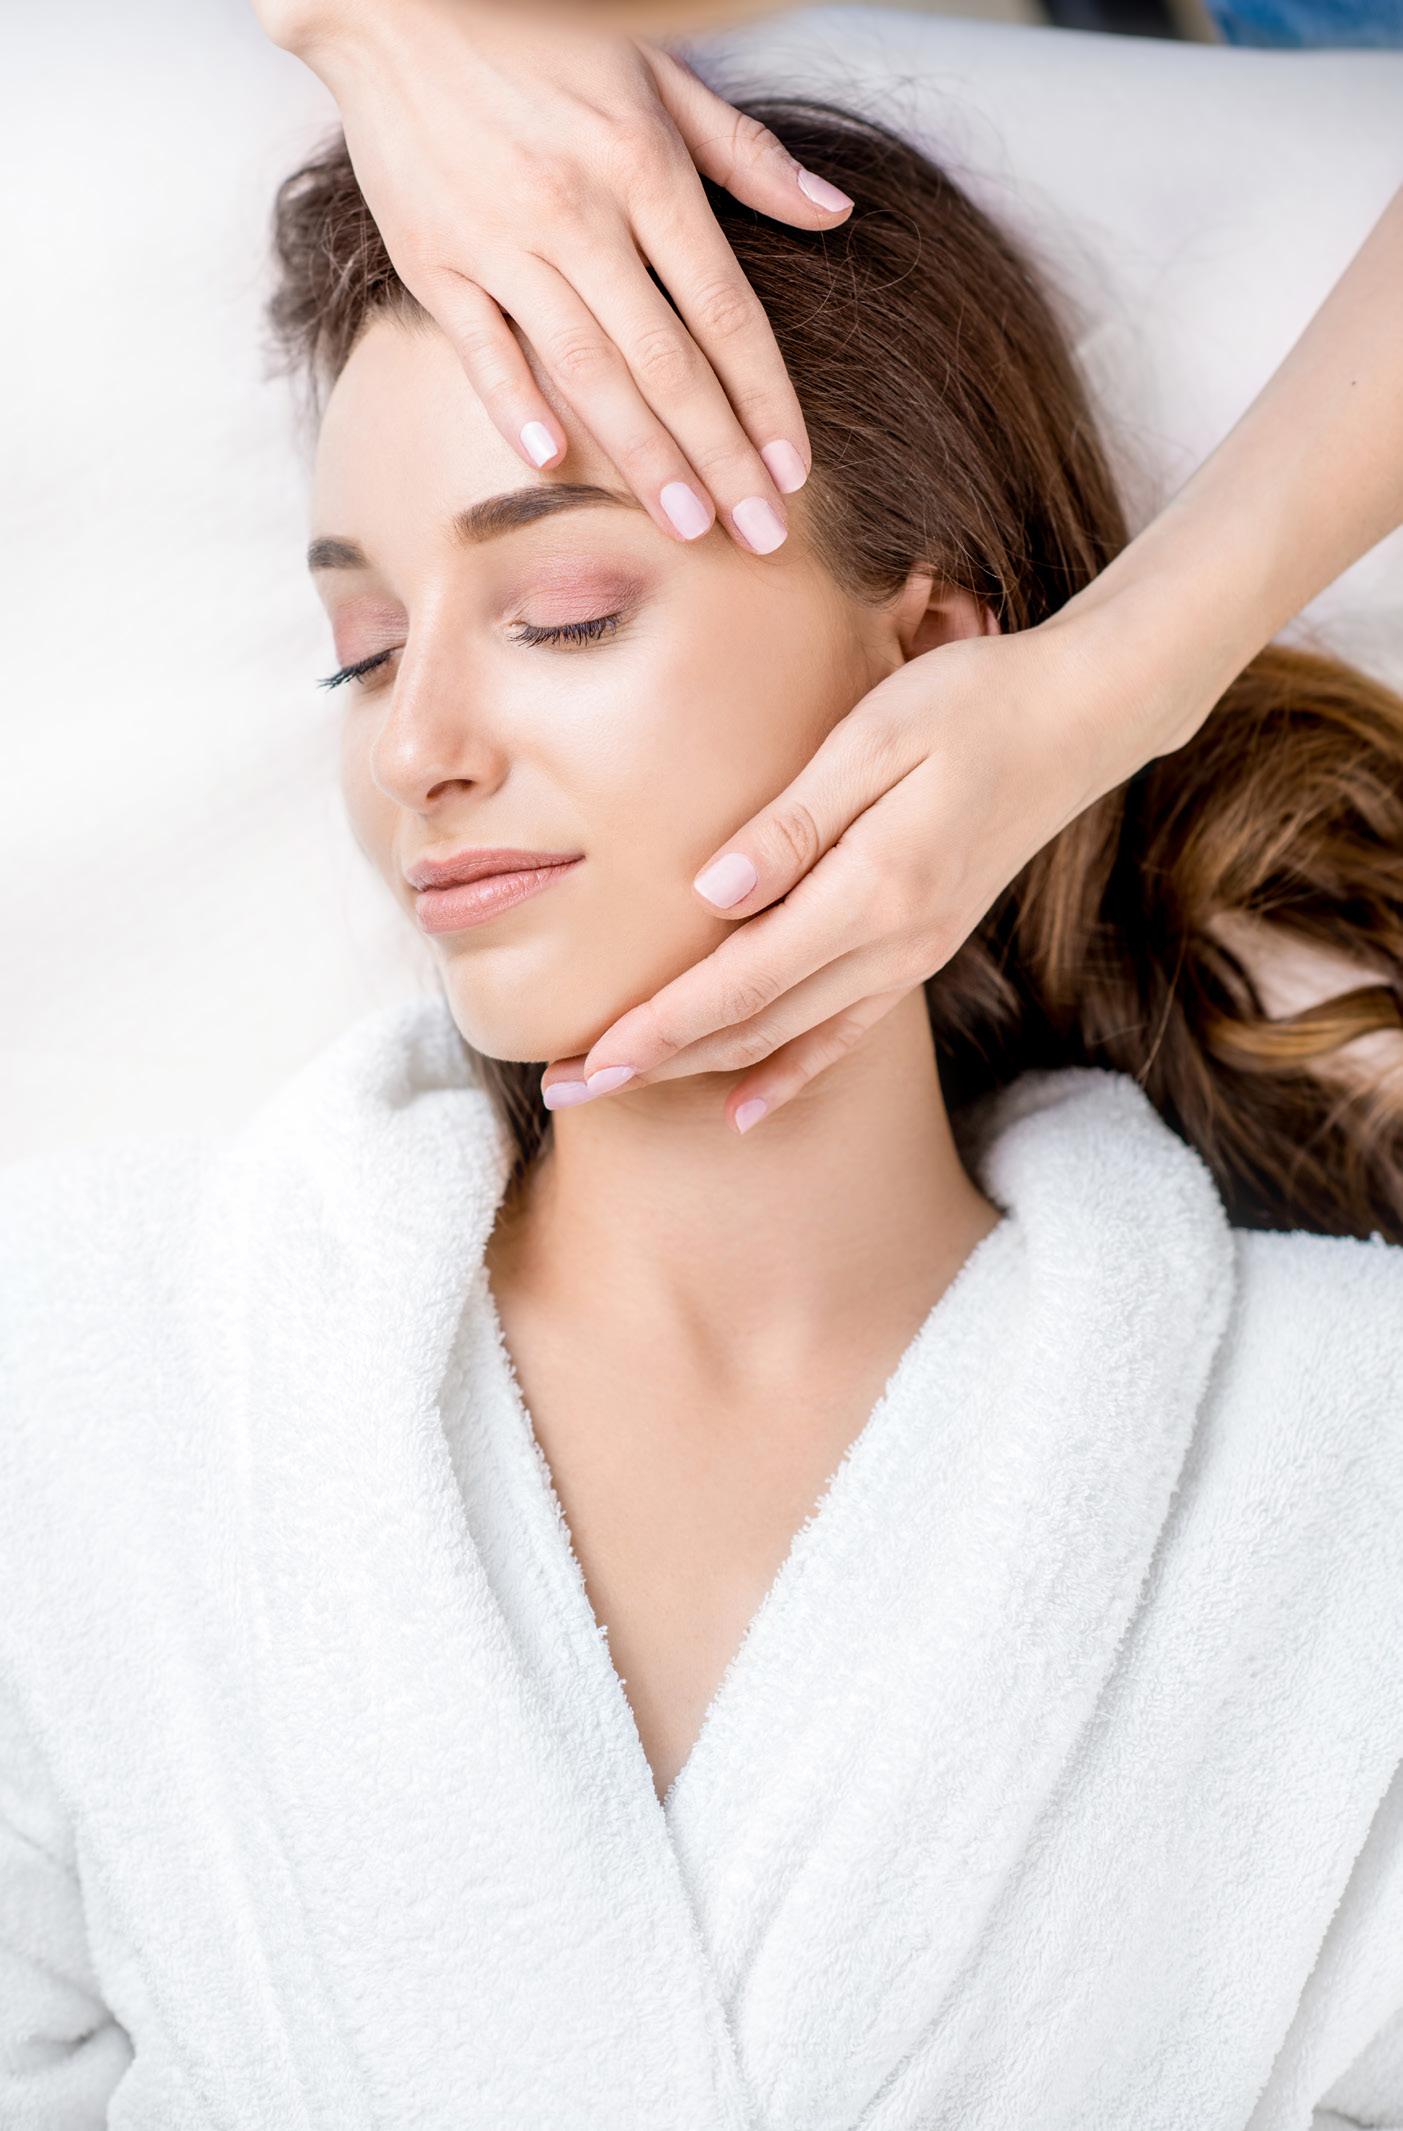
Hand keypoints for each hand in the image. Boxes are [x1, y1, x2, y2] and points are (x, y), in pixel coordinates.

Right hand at [257, 0, 855, 552]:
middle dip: (721, 457)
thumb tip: (835, 211)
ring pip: (587, 369)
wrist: (395, 0)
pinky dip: (517, 406)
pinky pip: (481, 347)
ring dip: (643, 458)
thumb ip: (747, 154)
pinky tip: (556, 464)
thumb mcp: (659, 66)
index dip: (765, 397)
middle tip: (761, 534)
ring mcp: (501, 239)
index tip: (795, 469)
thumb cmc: (539, 31)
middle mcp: (578, 211)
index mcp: (644, 165)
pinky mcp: (432, 259)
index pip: (725, 310)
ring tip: (689, 526)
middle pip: (668, 361)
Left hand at [539, 606, 1202, 1130]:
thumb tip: (706, 897)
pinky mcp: (921, 950)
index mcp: (873, 890)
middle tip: (564, 1089)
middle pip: (752, 1027)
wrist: (1080, 718)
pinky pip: (843, 1033)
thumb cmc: (972, 702)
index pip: (740, 980)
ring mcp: (911, 955)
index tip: (588, 1060)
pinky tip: (741, 1107)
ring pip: (788, 1039)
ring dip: (699, 1071)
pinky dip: (787, 1074)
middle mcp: (894, 943)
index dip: (658, 1027)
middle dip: (654, 1064)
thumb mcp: (874, 735)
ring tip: (618, 1091)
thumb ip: (790, 824)